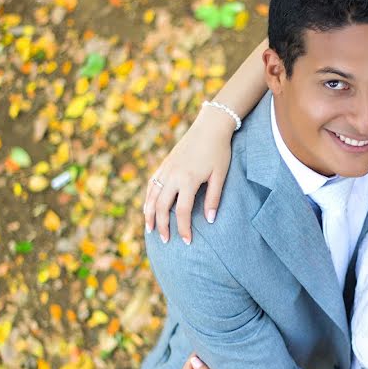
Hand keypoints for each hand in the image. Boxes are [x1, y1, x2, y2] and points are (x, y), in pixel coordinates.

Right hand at [144, 108, 233, 244]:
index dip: (183, 229)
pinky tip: (148, 208)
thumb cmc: (219, 151)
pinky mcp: (164, 163)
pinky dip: (148, 198)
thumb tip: (210, 221)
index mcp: (188, 180)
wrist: (210, 126)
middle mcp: (173, 176)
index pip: (181, 212)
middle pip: (161, 207)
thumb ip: (213, 198)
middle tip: (165, 241)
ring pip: (152, 196)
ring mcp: (166, 169)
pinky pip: (151, 184)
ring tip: (150, 229)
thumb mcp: (220, 175)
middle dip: (162, 226)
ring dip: (149, 214)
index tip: (187, 242)